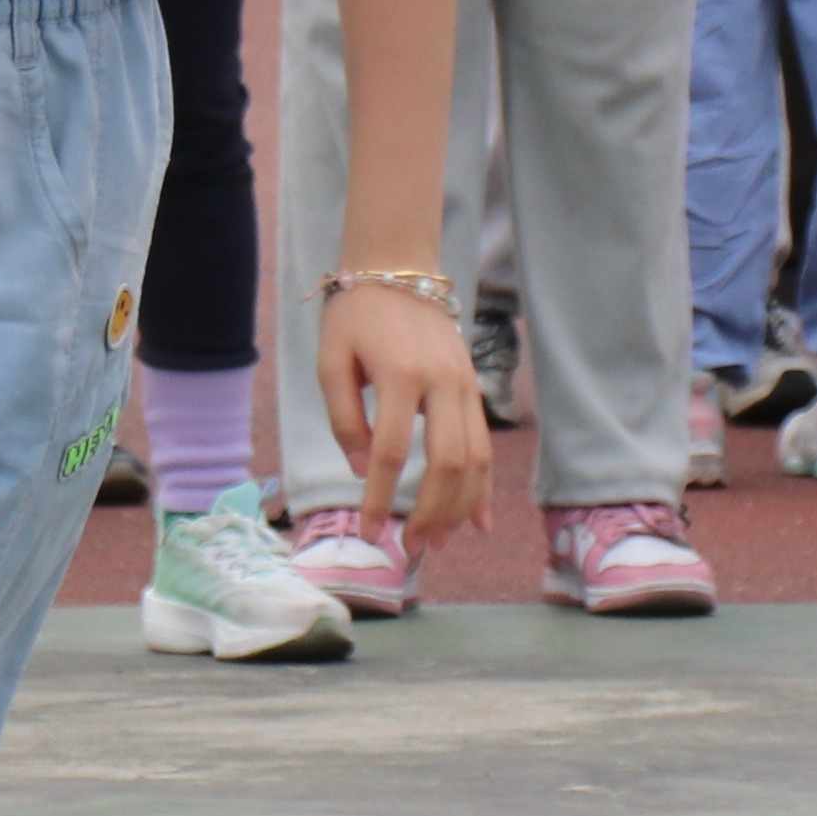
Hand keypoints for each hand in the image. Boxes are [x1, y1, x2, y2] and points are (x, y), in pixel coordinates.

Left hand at [318, 275, 493, 551]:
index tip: (368, 532)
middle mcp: (441, 382)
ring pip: (474, 458)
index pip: (391, 451)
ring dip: (459, 506)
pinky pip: (485, 445)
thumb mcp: (331, 360)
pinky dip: (483, 486)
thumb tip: (358, 468)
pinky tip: (477, 521)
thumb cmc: (356, 315)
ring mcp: (464, 386)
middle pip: (446, 461)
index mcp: (400, 375)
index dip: (379, 497)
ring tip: (439, 541)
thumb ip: (343, 416)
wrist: (399, 269)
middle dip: (429, 511)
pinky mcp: (473, 389)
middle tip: (410, 546)